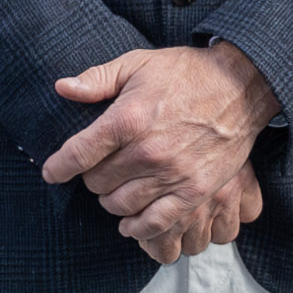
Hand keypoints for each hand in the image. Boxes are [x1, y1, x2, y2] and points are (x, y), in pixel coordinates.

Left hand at [46, 41, 275, 262]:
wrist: (240, 85)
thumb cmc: (186, 73)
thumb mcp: (137, 64)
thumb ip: (97, 79)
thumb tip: (62, 88)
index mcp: (129, 119)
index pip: (78, 153)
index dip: (58, 166)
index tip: (52, 172)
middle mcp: (148, 151)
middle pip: (97, 182)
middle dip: (91, 178)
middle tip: (99, 169)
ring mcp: (173, 174)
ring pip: (121, 205)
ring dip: (111, 201)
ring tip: (115, 190)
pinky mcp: (196, 191)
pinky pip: (157, 222)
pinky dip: (138, 228)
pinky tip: (130, 223)